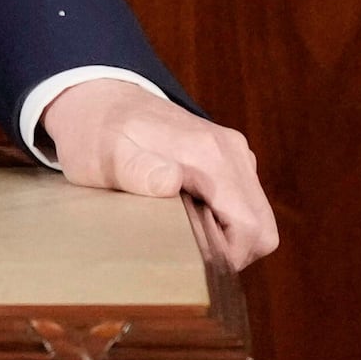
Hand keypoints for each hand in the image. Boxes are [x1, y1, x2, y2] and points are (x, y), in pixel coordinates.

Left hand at [42, 75, 278, 270]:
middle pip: (262, 228)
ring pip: (256, 218)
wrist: (99, 96)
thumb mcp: (105, 157)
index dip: (227, 257)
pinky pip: (245, 203)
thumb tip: (171, 181)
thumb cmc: (98, 132)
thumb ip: (137, 170)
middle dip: (233, 253)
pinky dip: (226, 222)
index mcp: (209, 155)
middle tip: (190, 257)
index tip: (191, 263)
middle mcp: (231, 151)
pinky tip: (190, 219)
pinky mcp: (228, 157)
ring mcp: (233, 152)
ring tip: (186, 237)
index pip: (250, 227)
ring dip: (230, 238)